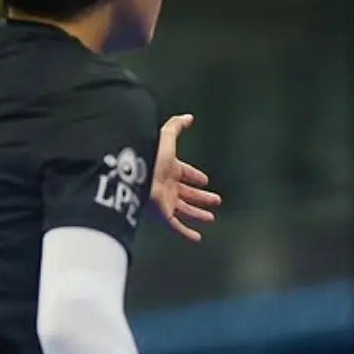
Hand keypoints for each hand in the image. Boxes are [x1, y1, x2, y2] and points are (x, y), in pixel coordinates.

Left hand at [152, 114, 221, 241]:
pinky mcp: (163, 213)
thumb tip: (188, 116)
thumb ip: (177, 125)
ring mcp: (166, 200)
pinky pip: (176, 225)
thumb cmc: (151, 155)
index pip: (184, 173)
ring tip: (211, 217)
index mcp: (169, 168)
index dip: (194, 176)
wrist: (137, 173)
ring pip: (185, 209)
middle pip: (188, 193)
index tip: (204, 180)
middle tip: (216, 200)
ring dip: (198, 213)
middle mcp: (168, 185)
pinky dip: (187, 232)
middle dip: (201, 197)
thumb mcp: (167, 137)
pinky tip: (197, 237)